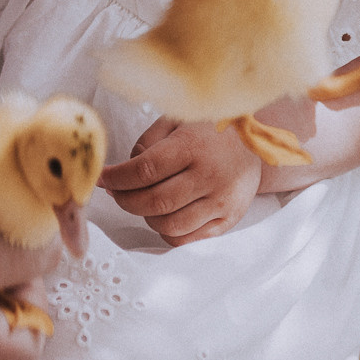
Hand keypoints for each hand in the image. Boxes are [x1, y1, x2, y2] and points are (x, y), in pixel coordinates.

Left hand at [96, 117, 266, 245]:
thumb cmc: (210, 128)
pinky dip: (169, 233)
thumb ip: (147, 144)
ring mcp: (221, 201)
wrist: (258, 139)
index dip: (116, 178)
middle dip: (125, 200)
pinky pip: (190, 239)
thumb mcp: (177, 121)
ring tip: (144, 202)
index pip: (144, 170)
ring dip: (147, 217)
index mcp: (193, 146)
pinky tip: (164, 216)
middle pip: (154, 201)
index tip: (102, 179)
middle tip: (117, 193)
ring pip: (169, 225)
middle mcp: (209, 176)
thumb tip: (122, 173)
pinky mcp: (229, 219)